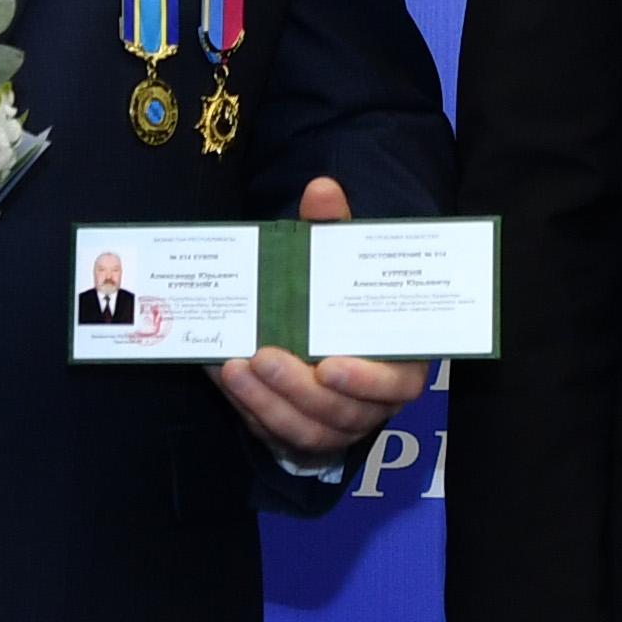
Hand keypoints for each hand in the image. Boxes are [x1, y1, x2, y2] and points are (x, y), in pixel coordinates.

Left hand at [210, 173, 431, 460]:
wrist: (314, 329)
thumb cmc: (338, 297)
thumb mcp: (336, 261)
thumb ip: (333, 230)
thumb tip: (322, 189)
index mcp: (397, 361)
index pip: (397, 384)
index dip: (367, 381)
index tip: (330, 366)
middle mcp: (371, 401)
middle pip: (344, 412)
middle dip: (299, 390)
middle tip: (264, 357)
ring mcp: (336, 423)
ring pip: (307, 429)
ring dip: (269, 403)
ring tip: (235, 368)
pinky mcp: (300, 432)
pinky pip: (275, 432)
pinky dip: (249, 408)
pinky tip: (223, 376)